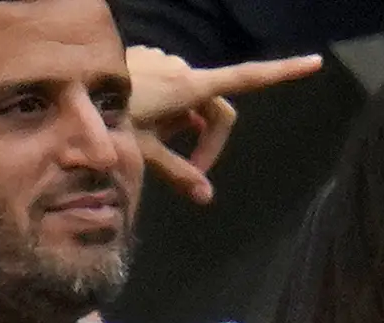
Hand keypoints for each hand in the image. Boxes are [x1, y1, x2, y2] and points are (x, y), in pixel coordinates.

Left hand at [122, 48, 319, 203]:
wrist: (70, 86)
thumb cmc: (108, 119)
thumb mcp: (143, 151)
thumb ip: (177, 172)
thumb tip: (207, 198)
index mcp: (190, 87)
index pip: (247, 78)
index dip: (281, 72)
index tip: (313, 63)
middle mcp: (184, 68)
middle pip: (216, 109)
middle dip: (207, 141)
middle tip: (188, 175)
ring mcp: (167, 63)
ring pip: (191, 103)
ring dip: (183, 128)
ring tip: (152, 147)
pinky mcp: (150, 62)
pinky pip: (171, 91)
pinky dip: (168, 112)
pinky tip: (140, 124)